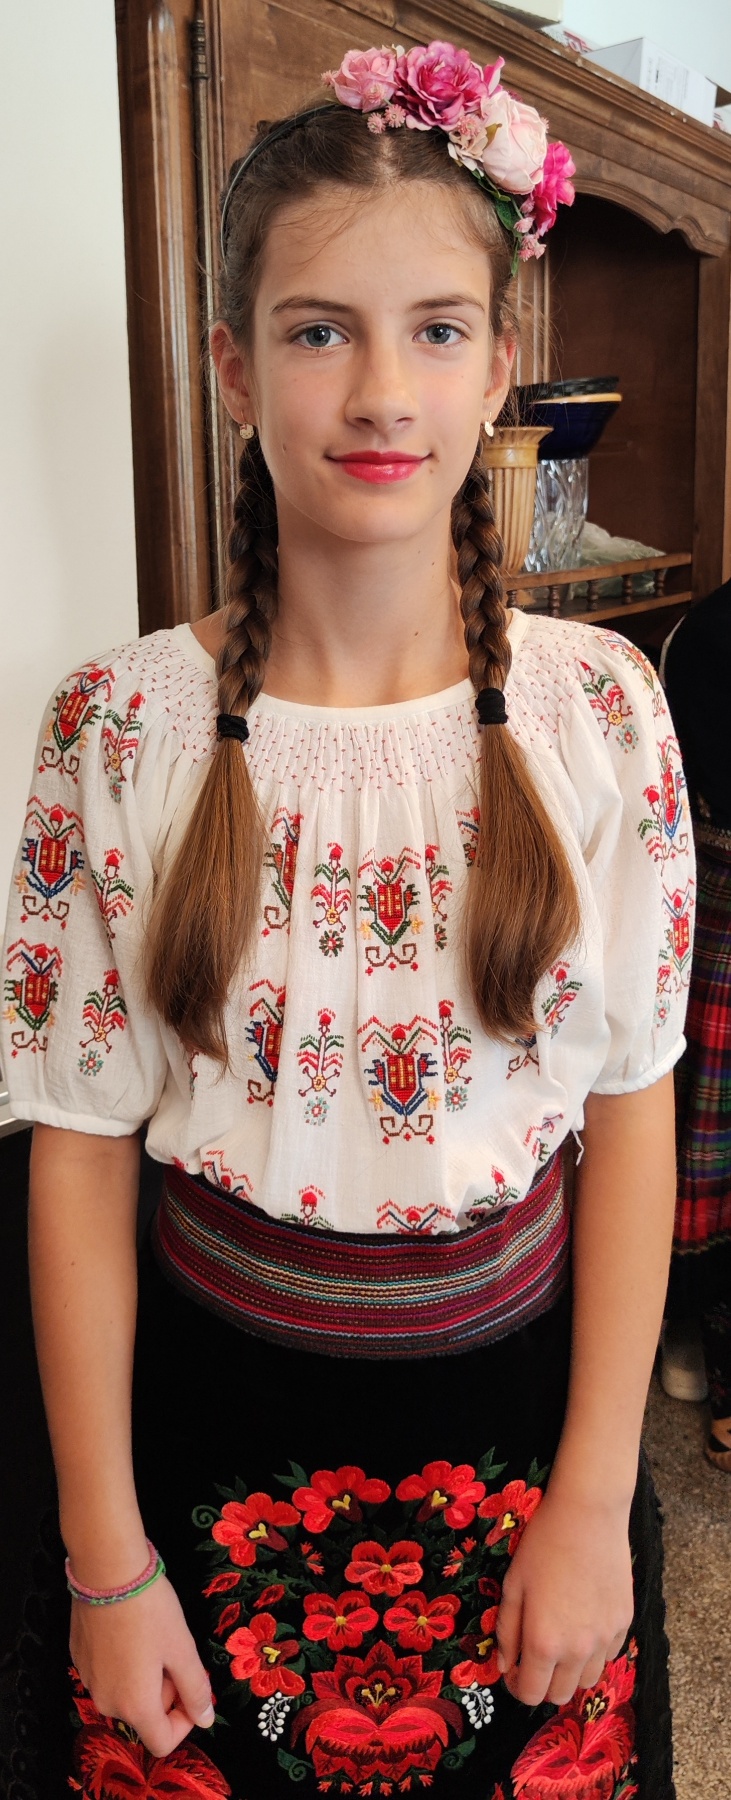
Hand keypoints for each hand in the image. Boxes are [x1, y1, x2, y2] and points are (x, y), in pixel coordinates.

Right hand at [70, 1574, 214, 1756]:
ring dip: (145, 1677)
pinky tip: (129, 1630)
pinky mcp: (79, 1658)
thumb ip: (195, 1689)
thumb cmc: (151, 1611)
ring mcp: (88, 1680)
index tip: (192, 1687)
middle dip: (165, 1692)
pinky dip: (124, 1663)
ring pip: (126, 1694)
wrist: (107, 1571)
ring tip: (152, 1637)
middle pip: (144, 1716)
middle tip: (173, 1652)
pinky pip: (108, 1674)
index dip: (185, 1721)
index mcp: (134, 1706)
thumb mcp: (182, 1648)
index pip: (162, 1742)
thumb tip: (205, 1720)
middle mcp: (106, 1702)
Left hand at [495, 1484, 632, 1706]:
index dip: (517, 1686)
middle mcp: (578, 1649)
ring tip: (560, 1642)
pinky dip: (594, 1652)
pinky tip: (584, 1624)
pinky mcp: (624, 1623)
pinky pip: (608, 1655)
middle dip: (543, 1684)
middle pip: (561, 1696)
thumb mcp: (513, 1586)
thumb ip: (507, 1632)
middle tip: (534, 1657)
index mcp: (544, 1642)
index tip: (514, 1669)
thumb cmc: (543, 1545)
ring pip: (588, 1680)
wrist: (588, 1514)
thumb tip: (506, 1666)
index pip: (531, 1694)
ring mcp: (605, 1638)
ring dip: (570, 1672)